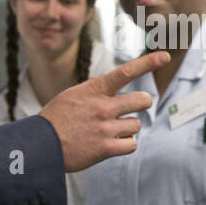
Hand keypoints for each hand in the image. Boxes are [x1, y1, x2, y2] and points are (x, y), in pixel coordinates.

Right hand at [40, 52, 168, 171]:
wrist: (40, 145)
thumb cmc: (56, 119)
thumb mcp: (73, 96)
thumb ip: (96, 91)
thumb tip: (115, 89)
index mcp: (94, 89)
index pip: (126, 72)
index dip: (148, 63)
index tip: (165, 56)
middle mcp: (103, 106)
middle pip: (142, 100)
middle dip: (141, 104)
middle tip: (132, 108)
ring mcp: (105, 128)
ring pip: (137, 124)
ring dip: (128, 128)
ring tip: (109, 131)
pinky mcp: (106, 148)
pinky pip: (132, 144)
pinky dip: (125, 145)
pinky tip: (111, 144)